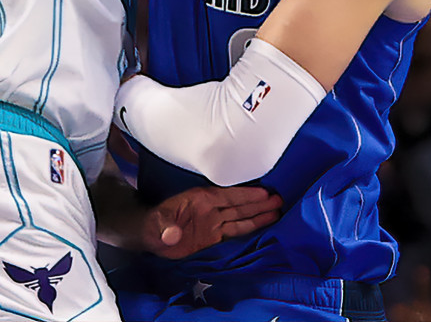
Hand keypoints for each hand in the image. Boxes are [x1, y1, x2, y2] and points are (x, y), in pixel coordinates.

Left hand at [141, 186, 280, 259]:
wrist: (151, 236)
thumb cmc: (153, 225)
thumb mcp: (156, 225)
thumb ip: (166, 228)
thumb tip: (172, 234)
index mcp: (199, 201)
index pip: (227, 196)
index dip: (245, 195)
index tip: (264, 193)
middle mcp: (210, 210)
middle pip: (239, 205)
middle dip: (259, 202)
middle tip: (280, 199)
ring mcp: (213, 222)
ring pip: (240, 217)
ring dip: (259, 214)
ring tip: (278, 209)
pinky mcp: (214, 236)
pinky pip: (235, 230)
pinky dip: (250, 227)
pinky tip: (264, 224)